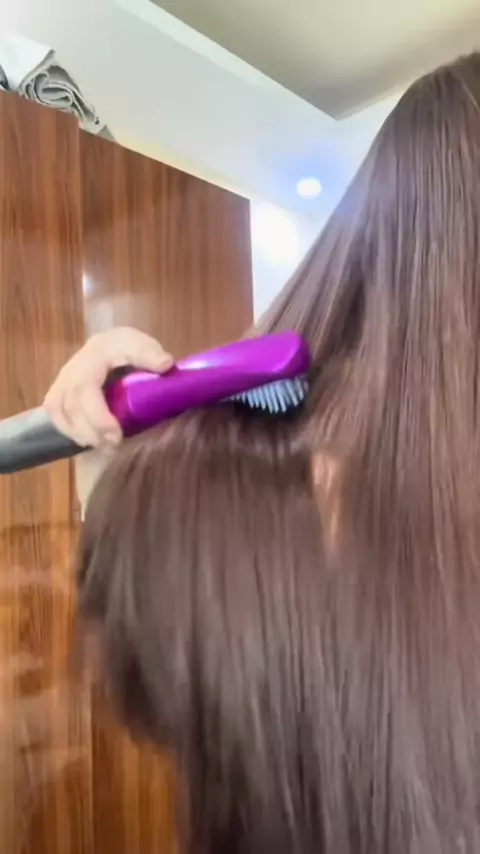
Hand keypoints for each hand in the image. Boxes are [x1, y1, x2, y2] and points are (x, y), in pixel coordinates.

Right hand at [44, 328, 172, 447]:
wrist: (113, 345)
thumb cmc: (131, 349)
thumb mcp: (143, 345)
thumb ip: (151, 354)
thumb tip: (164, 364)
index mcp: (95, 354)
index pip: (86, 387)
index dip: (98, 416)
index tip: (116, 435)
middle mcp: (73, 367)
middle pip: (71, 404)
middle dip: (91, 429)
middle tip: (114, 444)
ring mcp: (62, 379)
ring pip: (58, 410)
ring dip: (80, 432)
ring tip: (104, 445)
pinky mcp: (57, 390)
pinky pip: (54, 412)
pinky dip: (69, 429)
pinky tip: (88, 439)